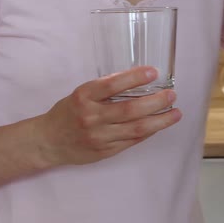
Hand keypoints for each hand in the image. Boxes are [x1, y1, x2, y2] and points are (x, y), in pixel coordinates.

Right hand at [35, 66, 181, 165]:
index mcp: (84, 97)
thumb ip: (104, 90)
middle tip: (171, 95)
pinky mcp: (105, 151)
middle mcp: (92, 117)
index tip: (153, 72)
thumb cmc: (67, 113)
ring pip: (136, 129)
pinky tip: (158, 125)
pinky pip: (132, 141)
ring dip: (159, 121)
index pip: (112, 84)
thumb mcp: (81, 94)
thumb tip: (137, 81)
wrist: (48, 142)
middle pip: (130, 110)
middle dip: (156, 102)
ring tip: (175, 113)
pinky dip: (148, 132)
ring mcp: (99, 136)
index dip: (134, 77)